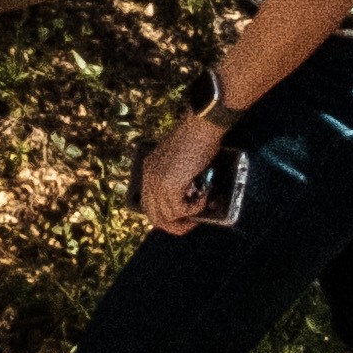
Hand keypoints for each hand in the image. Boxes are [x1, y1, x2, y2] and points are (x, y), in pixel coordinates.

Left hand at [138, 111, 229, 235]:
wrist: (200, 127)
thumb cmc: (197, 138)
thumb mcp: (180, 160)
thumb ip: (177, 177)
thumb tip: (187, 198)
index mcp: (149, 170)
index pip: (148, 203)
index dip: (164, 215)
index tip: (181, 217)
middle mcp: (149, 177)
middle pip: (153, 216)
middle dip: (173, 225)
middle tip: (190, 223)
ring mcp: (157, 182)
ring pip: (168, 216)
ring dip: (188, 215)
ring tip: (202, 205)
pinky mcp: (169, 186)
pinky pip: (180, 210)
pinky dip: (194, 209)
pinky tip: (204, 198)